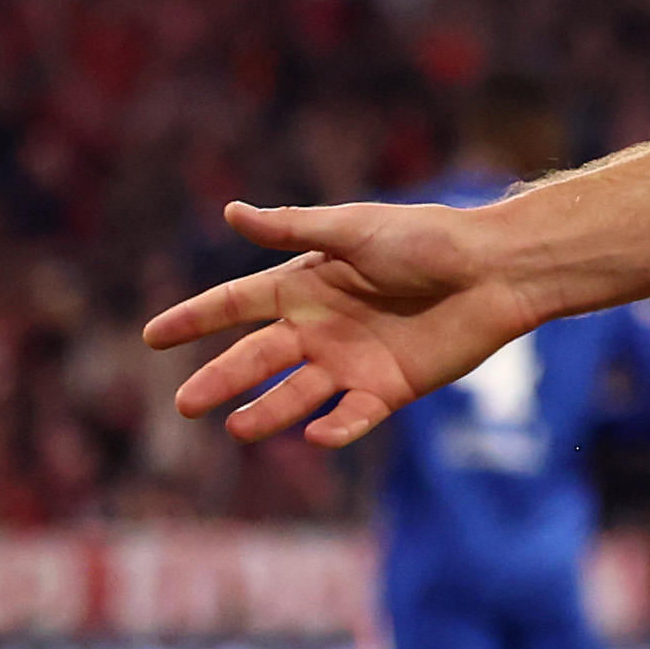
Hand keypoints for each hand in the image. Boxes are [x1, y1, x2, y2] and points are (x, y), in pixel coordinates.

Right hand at [142, 200, 540, 449]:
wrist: (497, 269)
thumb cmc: (429, 238)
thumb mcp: (355, 229)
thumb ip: (292, 231)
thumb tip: (230, 212)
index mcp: (306, 284)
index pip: (236, 304)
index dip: (195, 318)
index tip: (152, 336)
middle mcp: (321, 327)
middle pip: (256, 358)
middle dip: (220, 379)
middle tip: (184, 404)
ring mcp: (352, 361)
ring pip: (296, 395)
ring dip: (267, 412)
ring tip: (236, 428)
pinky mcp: (389, 388)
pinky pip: (354, 417)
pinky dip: (336, 429)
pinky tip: (316, 436)